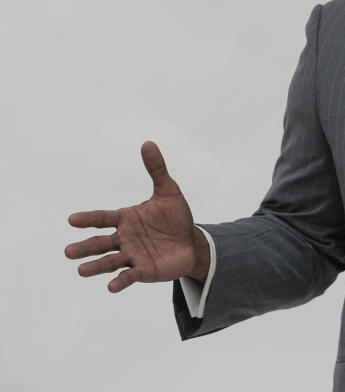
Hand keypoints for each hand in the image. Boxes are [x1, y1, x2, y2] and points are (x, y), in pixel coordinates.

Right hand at [64, 141, 208, 291]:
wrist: (191, 242)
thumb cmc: (175, 217)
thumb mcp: (168, 191)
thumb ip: (157, 170)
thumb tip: (148, 143)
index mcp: (126, 218)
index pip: (103, 218)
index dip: (88, 219)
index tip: (71, 219)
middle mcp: (124, 238)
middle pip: (100, 242)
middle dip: (85, 247)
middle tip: (68, 252)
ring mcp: (132, 255)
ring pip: (110, 261)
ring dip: (96, 266)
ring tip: (81, 270)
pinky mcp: (143, 270)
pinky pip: (129, 276)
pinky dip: (120, 281)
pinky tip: (111, 286)